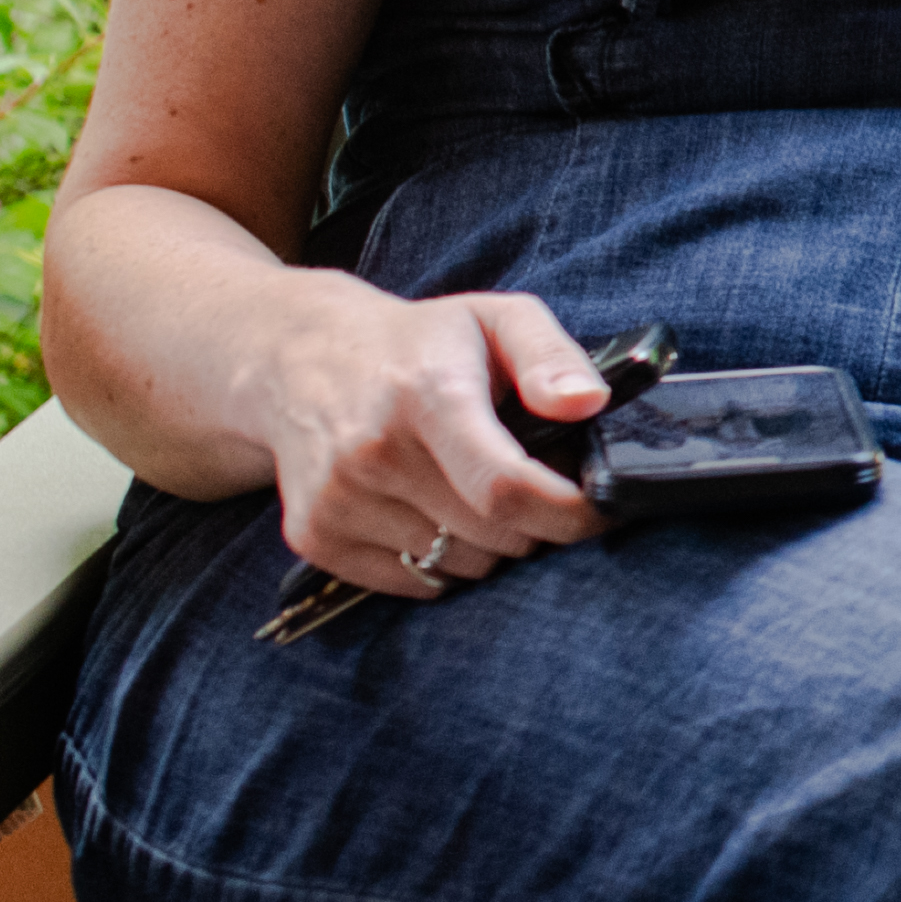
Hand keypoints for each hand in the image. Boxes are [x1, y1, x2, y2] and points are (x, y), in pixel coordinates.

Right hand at [243, 278, 615, 600]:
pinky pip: (415, 582)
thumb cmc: (420, 342)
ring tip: (471, 487)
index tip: (601, 510)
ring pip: (457, 564)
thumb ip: (551, 356)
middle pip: (491, 535)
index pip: (503, 487)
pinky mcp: (314, 536)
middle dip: (534, 522)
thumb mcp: (497, 319)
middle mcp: (372, 453)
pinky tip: (429, 509)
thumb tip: (588, 404)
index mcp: (425, 395)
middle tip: (530, 482)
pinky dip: (440, 561)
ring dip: (488, 543)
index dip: (566, 512)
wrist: (298, 358)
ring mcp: (336, 500)